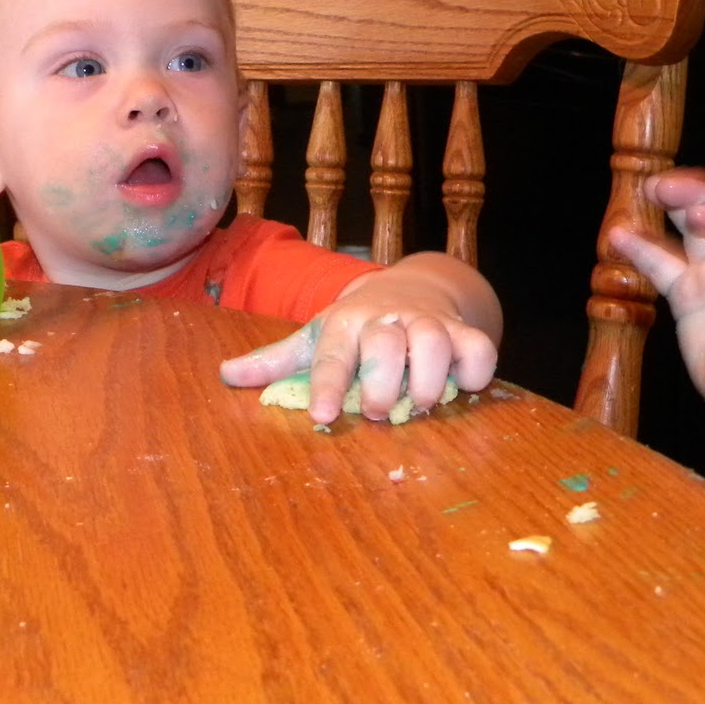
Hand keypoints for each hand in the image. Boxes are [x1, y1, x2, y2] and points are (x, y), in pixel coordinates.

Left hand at [219, 252, 499, 423]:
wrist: (414, 287)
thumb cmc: (357, 324)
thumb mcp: (316, 337)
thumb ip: (276, 361)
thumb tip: (225, 374)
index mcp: (343, 323)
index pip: (331, 354)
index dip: (326, 385)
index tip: (321, 416)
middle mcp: (385, 319)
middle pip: (385, 348)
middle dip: (381, 387)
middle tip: (377, 411)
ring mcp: (428, 323)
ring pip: (434, 346)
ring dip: (427, 383)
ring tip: (418, 404)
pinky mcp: (465, 331)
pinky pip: (479, 350)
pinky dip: (475, 372)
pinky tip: (461, 386)